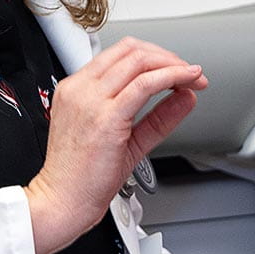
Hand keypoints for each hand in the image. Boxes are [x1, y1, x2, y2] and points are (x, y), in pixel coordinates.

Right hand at [25, 36, 208, 253]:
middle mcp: (81, 89)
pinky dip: (171, 78)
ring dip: (173, 65)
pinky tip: (186, 82)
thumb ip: (157, 117)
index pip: (120, 53)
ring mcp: (91, 100)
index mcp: (77, 89)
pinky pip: (145, 85)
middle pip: (132, 50)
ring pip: (140, 61)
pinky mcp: (106, 117)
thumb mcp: (126, 139)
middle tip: (189, 71)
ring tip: (193, 77)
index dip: (154, 55)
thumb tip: (185, 96)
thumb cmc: (82, 177)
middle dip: (168, 57)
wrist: (61, 203)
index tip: (175, 69)